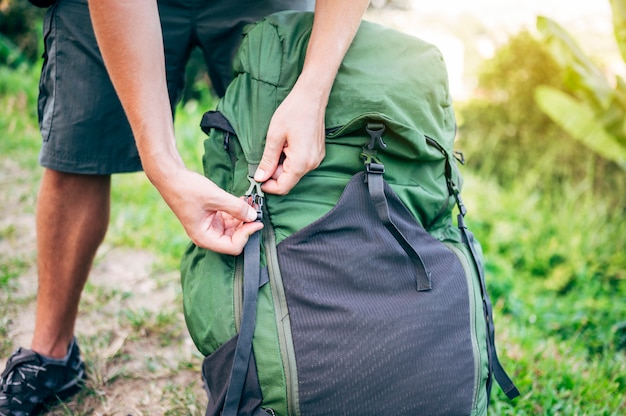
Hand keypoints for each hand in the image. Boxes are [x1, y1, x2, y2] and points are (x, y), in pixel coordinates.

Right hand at [157, 168, 262, 254]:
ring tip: (251, 202)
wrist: (171, 176)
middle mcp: (207, 235)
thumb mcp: (215, 197)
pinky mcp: (212, 217)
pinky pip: (229, 218)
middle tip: (257, 210)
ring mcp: (210, 226)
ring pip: (234, 228)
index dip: (247, 235)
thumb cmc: (187, 189)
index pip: (233, 246)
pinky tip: (244, 200)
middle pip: (235, 239)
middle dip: (246, 225)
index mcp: (204, 237)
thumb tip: (254, 216)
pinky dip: (237, 211)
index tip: (256, 221)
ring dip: (244, 217)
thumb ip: (236, 208)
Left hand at [253, 80, 325, 194]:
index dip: (268, 186)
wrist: (311, 97)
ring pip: (294, 172)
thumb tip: (260, 177)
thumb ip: (267, 160)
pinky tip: (286, 145)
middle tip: (265, 157)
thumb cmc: (293, 112)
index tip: (258, 179)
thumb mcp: (274, 136)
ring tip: (277, 146)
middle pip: (288, 180)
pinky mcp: (317, 153)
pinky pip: (301, 164)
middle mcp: (312, 164)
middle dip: (274, 173)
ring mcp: (316, 159)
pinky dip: (290, 160)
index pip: (283, 187)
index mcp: (301, 162)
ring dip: (282, 165)